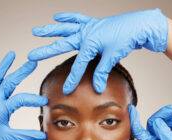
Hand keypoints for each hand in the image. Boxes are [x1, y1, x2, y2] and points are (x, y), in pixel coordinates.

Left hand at [0, 52, 47, 139]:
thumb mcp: (10, 139)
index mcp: (0, 110)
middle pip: (9, 82)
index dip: (33, 99)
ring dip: (4, 66)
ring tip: (11, 54)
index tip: (45, 102)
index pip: (19, 100)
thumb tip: (44, 136)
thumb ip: (27, 136)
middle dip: (22, 71)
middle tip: (33, 62)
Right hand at [28, 9, 167, 93]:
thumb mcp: (112, 56)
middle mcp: (86, 33)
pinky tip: (57, 16)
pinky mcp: (93, 24)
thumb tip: (97, 88)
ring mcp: (88, 27)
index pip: (78, 64)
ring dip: (51, 30)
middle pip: (62, 43)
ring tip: (37, 31)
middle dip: (46, 51)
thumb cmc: (126, 38)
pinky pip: (78, 19)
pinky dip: (68, 17)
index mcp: (89, 42)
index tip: (66, 91)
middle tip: (32, 56)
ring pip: (65, 29)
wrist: (139, 25)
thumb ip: (102, 71)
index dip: (72, 79)